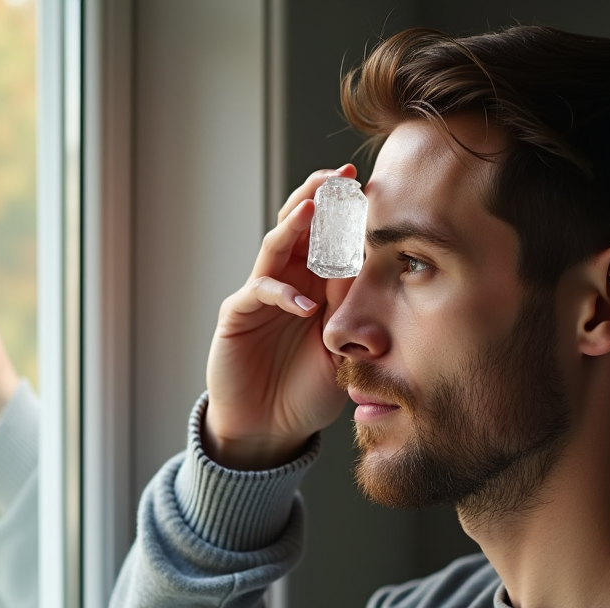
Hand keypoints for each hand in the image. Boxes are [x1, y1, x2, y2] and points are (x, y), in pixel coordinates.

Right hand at [203, 165, 357, 469]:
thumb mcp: (341, 351)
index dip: (347, 213)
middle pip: (300, 226)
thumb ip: (350, 314)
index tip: (370, 187)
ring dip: (294, 225)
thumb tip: (370, 269)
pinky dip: (283, 294)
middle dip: (318, 198)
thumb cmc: (306, 390)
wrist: (270, 428)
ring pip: (276, 245)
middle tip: (339, 177)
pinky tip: (306, 304)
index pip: (332, 237)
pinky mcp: (239, 314)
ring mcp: (261, 294)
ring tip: (313, 207)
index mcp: (318, 283)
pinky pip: (260, 292)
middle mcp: (289, 280)